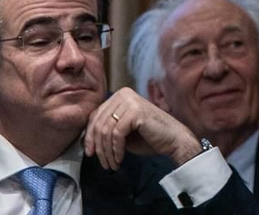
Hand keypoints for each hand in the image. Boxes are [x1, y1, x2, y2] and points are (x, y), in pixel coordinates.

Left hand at [83, 87, 201, 169]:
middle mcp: (123, 94)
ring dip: (107, 152)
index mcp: (119, 95)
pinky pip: (117, 134)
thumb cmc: (148, 137)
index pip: (95, 115)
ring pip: (106, 130)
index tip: (90, 153)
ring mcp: (130, 101)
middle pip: (99, 123)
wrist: (173, 139)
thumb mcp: (121, 132)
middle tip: (103, 163)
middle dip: (98, 147)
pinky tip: (119, 160)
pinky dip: (116, 150)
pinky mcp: (136, 111)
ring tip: (112, 165)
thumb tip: (84, 139)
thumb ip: (106, 130)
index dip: (90, 136)